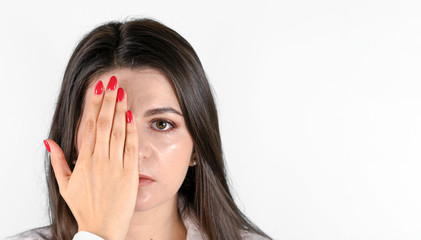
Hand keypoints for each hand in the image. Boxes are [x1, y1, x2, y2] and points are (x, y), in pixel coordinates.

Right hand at [45, 76, 138, 239]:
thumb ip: (58, 161)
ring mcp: (115, 166)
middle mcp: (99, 160)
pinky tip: (132, 116)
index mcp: (83, 161)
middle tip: (112, 82)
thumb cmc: (84, 208)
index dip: (93, 106)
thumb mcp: (65, 185)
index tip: (97, 89)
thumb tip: (48, 141)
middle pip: (103, 124)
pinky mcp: (129, 174)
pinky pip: (130, 148)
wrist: (101, 229)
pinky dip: (131, 131)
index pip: (88, 126)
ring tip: (122, 93)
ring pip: (117, 132)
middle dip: (107, 101)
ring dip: (119, 111)